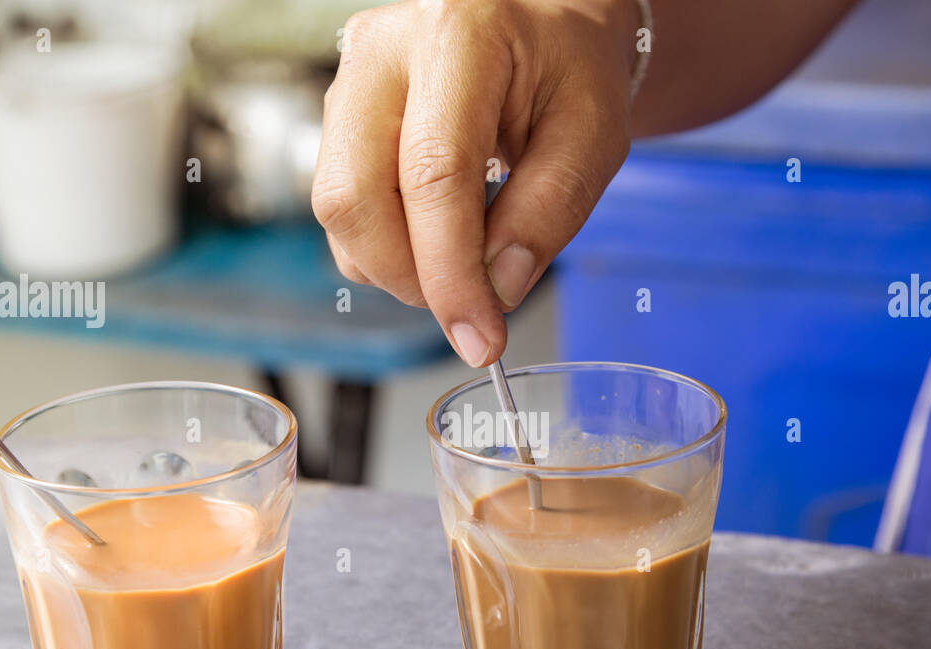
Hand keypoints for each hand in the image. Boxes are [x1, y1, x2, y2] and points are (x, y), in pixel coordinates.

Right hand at [312, 0, 638, 366]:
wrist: (544, 28)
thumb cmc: (571, 70)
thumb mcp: (593, 137)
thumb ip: (548, 212)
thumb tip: (495, 290)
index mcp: (458, 33)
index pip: (432, 175)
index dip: (450, 273)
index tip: (480, 337)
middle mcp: (383, 49)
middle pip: (354, 196)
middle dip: (410, 277)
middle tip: (469, 304)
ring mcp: (349, 79)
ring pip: (337, 209)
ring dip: (395, 267)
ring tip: (461, 260)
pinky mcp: (338, 114)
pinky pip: (340, 210)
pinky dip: (385, 248)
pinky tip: (435, 235)